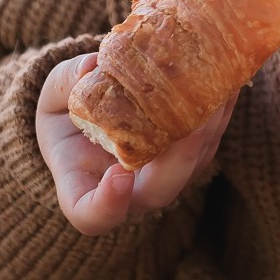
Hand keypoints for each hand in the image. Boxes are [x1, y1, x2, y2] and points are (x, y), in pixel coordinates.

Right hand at [35, 51, 235, 236]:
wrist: (93, 112)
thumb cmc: (66, 112)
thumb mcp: (52, 95)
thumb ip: (66, 83)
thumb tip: (94, 64)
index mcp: (83, 186)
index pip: (92, 215)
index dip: (106, 205)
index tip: (116, 176)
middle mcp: (129, 191)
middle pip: (159, 192)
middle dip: (181, 157)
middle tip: (192, 119)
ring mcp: (166, 175)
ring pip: (193, 164)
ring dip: (210, 126)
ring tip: (218, 81)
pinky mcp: (194, 154)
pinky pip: (212, 139)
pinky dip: (219, 109)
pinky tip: (226, 72)